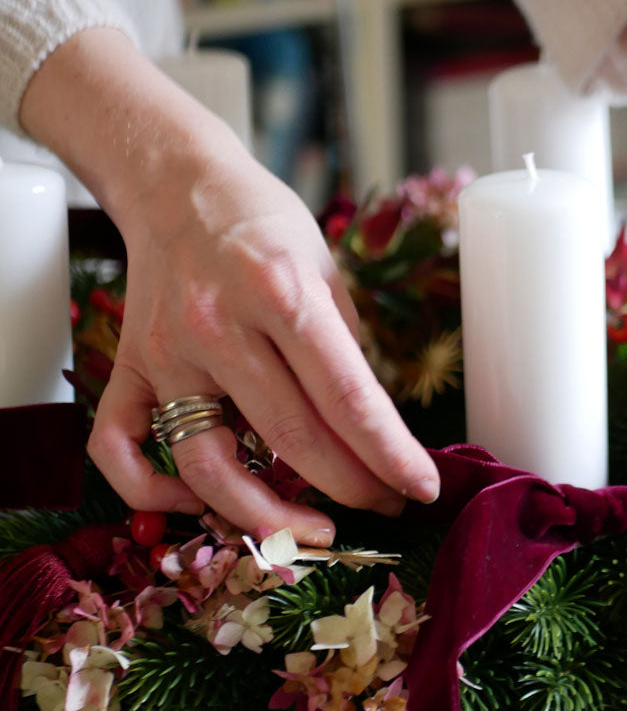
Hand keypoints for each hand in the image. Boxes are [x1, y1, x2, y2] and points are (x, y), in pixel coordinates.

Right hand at [20, 29, 439, 540]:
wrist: (173, 180)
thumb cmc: (263, 223)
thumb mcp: (325, 267)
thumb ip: (346, 348)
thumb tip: (372, 429)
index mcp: (281, 292)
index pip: (347, 398)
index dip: (390, 455)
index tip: (422, 489)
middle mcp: (218, 325)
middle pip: (292, 440)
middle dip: (354, 488)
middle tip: (388, 505)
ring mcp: (164, 352)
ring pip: (209, 465)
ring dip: (268, 515)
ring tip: (313, 530)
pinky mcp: (127, 366)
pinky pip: (119, 448)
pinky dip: (152, 492)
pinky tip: (200, 503)